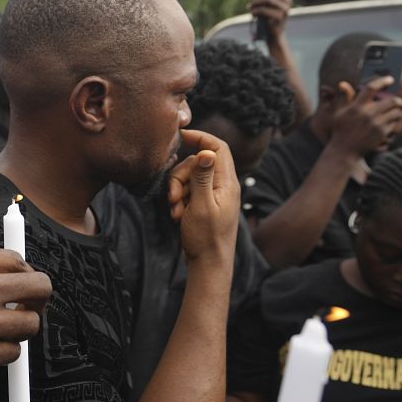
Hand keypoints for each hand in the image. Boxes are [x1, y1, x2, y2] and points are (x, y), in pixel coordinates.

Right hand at [0, 246, 51, 388]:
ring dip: (21, 328)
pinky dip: (2, 352)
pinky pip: (14, 352)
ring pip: (32, 323)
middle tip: (30, 306)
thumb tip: (10, 270)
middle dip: (40, 298)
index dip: (24, 274)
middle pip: (40, 286)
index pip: (19, 260)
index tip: (21, 285)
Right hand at [168, 129, 239, 262]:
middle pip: (197, 163)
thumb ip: (203, 178)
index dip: (200, 138)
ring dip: (177, 190)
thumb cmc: (206, 238)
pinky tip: (178, 215)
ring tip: (176, 210)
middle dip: (180, 176)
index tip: (180, 137)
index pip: (217, 148)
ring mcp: (213, 195)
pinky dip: (179, 200)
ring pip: (189, 177)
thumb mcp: (202, 206)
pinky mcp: (204, 204)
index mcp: (227, 183)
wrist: (208, 265)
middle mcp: (222, 186)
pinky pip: (188, 192)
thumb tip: (207, 152)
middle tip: (174, 196)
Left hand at [247, 0, 292, 40]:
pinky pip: (265, 10)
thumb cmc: (270, 17)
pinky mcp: (280, 17)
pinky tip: (252, 12)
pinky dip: (256, 10)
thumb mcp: (268, 5)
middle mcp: (288, 1)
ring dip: (255, 1)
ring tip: (248, 6)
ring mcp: (285, 9)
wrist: (275, 34)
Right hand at [326, 76, 401, 156]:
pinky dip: (394, 123)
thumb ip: (344, 98)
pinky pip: (395, 124)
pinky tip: (390, 125)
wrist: (344, 151)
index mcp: (356, 107)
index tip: (390, 79)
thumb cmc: (341, 130)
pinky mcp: (381, 134)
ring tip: (394, 114)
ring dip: (397, 112)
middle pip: (391, 100)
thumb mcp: (339, 114)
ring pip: (396, 112)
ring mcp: (375, 124)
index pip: (371, 88)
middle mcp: (367, 114)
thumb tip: (342, 83)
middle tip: (398, 102)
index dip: (382, 81)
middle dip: (397, 100)